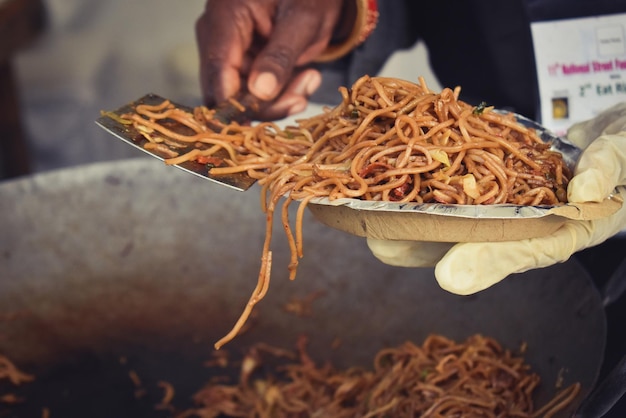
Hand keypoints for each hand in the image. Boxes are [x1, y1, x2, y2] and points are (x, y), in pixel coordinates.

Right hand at [196, 0, 348, 119]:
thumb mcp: (303, 20)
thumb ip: (280, 56)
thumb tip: (260, 92)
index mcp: (225, 15)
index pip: (217, 69)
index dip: (233, 103)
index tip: (257, 126)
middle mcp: (218, 35)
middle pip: (224, 90)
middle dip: (264, 105)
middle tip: (300, 99)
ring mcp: (228, 52)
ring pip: (241, 99)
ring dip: (278, 101)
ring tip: (310, 81)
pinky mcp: (242, 65)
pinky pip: (254, 94)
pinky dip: (281, 95)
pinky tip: (305, 78)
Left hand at [368, 103, 625, 294]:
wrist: (618, 134)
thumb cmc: (624, 154)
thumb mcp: (624, 156)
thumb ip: (609, 167)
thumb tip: (586, 188)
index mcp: (563, 229)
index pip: (524, 249)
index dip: (487, 261)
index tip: (447, 275)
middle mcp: (527, 223)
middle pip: (472, 242)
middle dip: (426, 244)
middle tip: (382, 243)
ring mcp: (507, 204)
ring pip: (456, 219)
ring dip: (415, 221)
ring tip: (371, 222)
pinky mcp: (492, 181)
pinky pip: (456, 188)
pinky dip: (427, 187)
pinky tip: (395, 184)